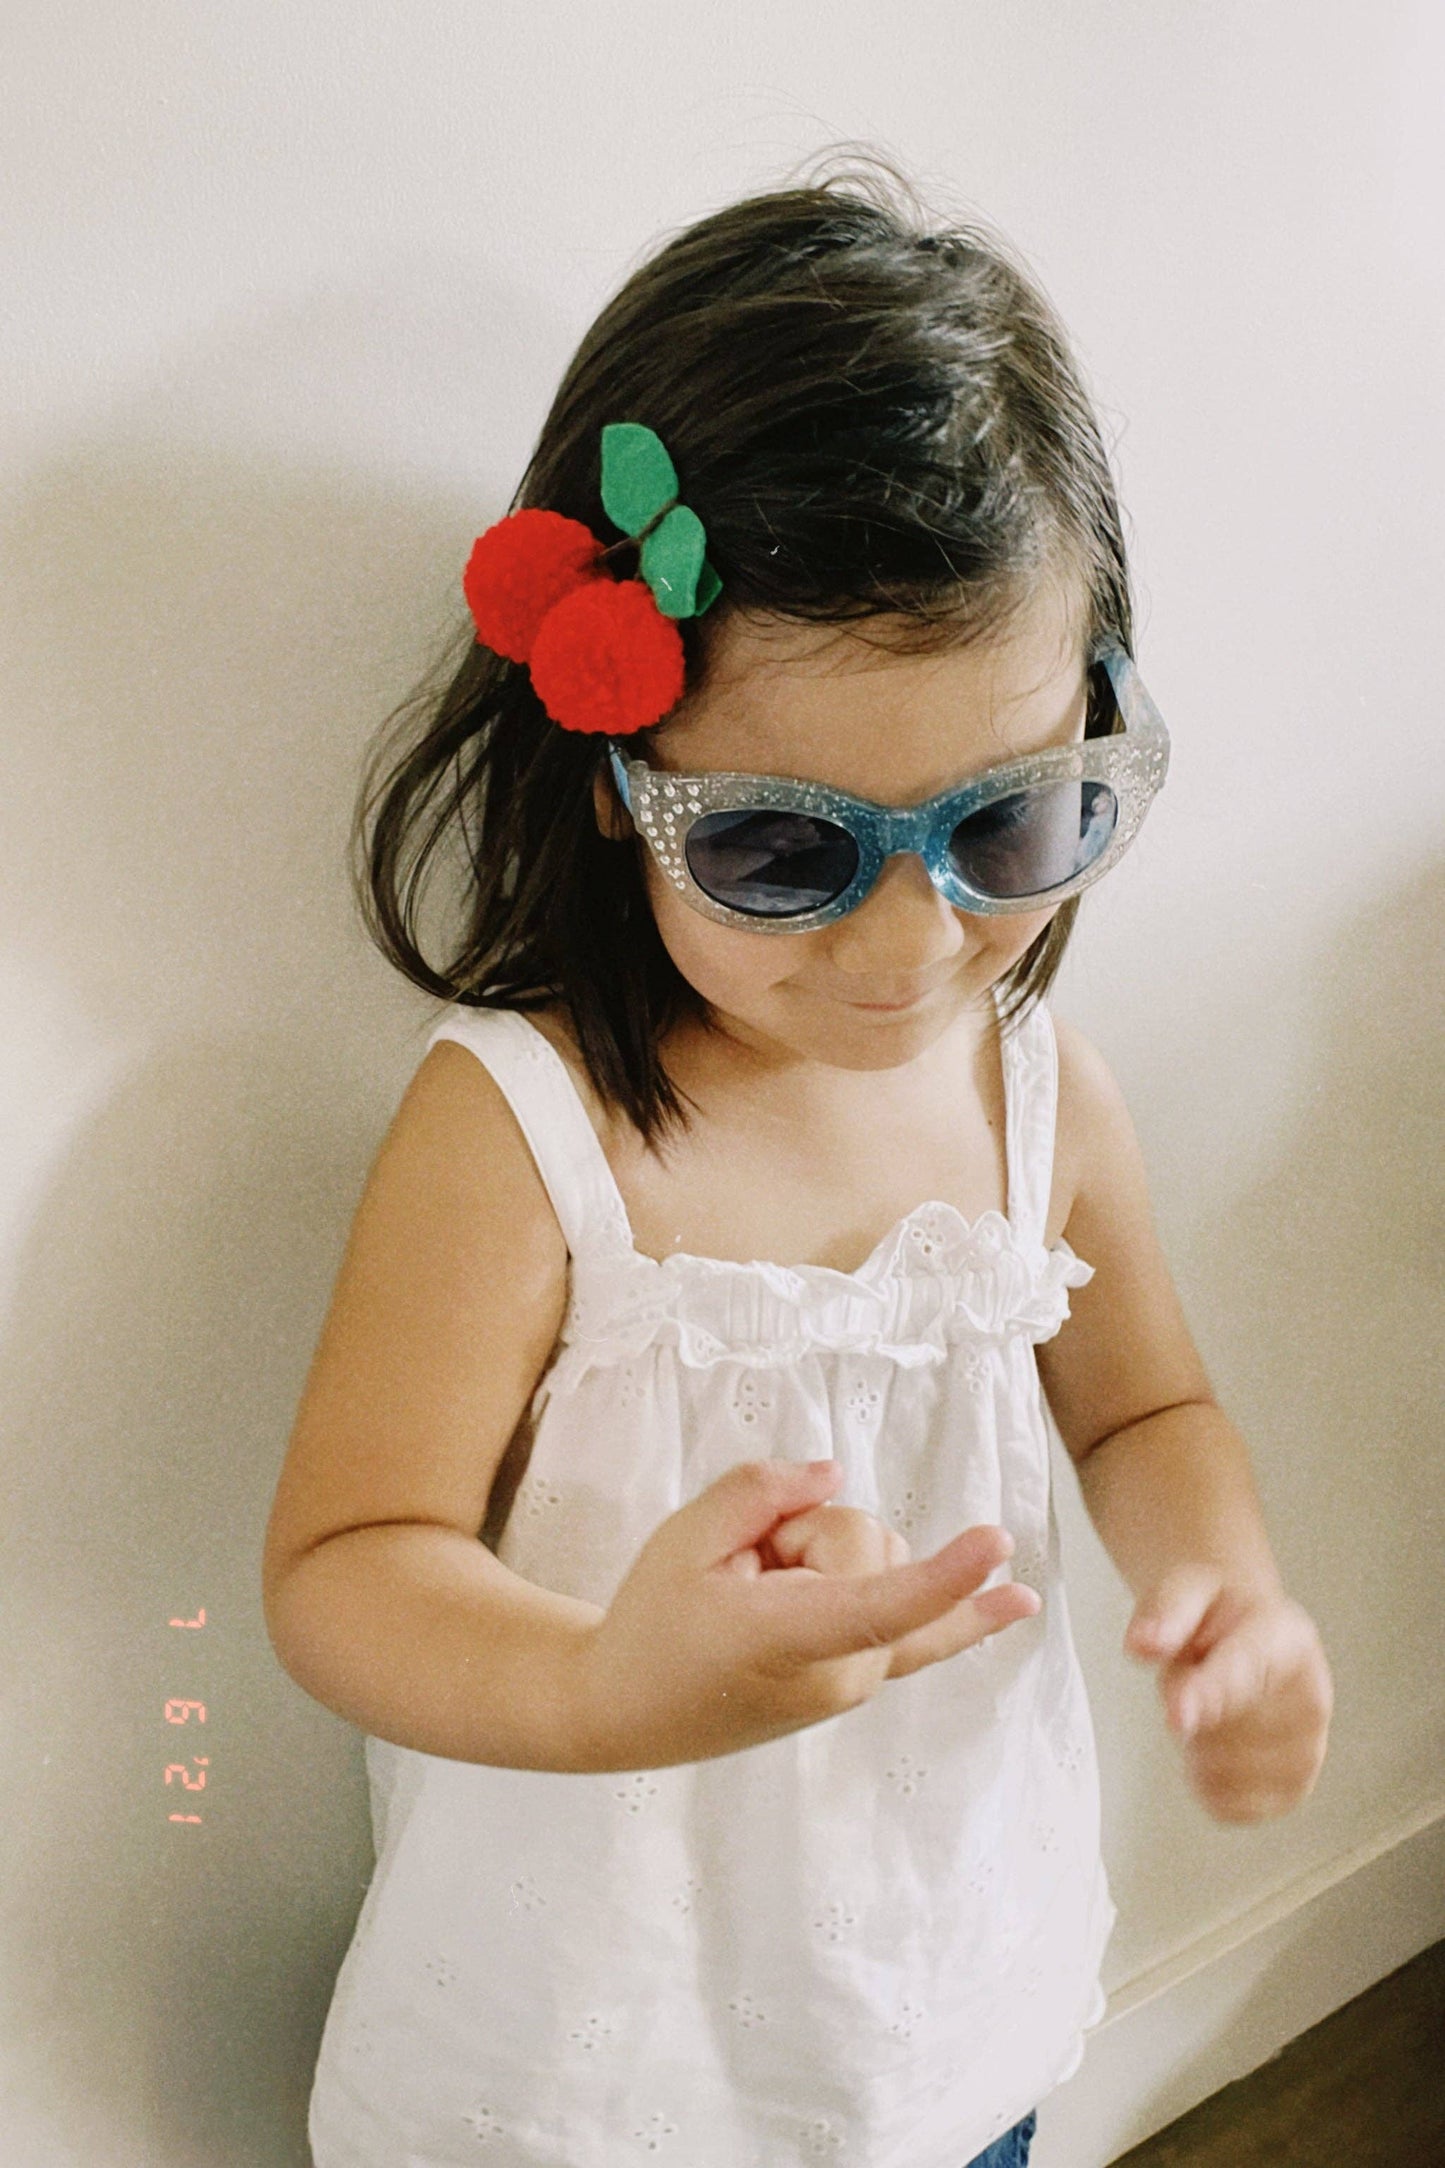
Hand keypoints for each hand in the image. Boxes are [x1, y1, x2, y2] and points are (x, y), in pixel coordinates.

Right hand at [574, 1458, 1036, 1771]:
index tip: (997, 1541)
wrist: (629, 1709)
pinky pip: (928, 1635)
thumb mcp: (684, 1539)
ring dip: (819, 1555)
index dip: (944, 1572)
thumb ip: (759, 1491)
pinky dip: (971, 1614)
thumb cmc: (653, 1624)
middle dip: (806, 1530)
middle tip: (739, 1573)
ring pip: (878, 1557)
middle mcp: (843, 1671)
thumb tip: (833, 1477)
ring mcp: (859, 1681)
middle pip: (865, 1542)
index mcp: (791, 1641)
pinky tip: (1016, 1601)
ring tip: (753, 1596)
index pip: (881, 1602)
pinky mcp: (862, 1677)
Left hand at [1125, 1567, 1333, 1822]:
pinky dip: (1205, 1782)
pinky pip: (1227, 1805)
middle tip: (1194, 1672)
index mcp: (1288, 1638)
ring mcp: (1309, 1750)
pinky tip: (1216, 1745)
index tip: (1178, 1717)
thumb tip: (1143, 1644)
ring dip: (1195, 1743)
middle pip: (1223, 1728)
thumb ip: (1165, 1612)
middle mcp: (1312, 1698)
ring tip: (1209, 1703)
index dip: (1210, 1695)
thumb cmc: (1217, 1613)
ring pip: (1221, 1772)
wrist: (1242, 1628)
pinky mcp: (1292, 1791)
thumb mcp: (1186, 1587)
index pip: (1246, 1671)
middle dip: (1186, 1702)